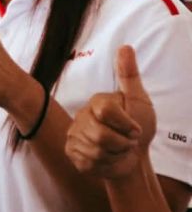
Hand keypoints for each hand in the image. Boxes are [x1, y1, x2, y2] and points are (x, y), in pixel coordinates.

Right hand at [66, 45, 155, 179]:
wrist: (133, 157)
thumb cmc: (137, 127)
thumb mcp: (139, 100)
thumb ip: (129, 75)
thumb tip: (126, 46)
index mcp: (96, 102)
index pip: (106, 110)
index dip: (126, 124)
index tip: (135, 128)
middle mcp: (80, 116)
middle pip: (101, 135)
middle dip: (122, 143)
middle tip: (126, 141)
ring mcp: (73, 135)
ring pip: (95, 150)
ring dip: (115, 155)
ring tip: (118, 149)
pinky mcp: (72, 153)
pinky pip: (88, 162)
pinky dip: (105, 165)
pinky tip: (107, 158)